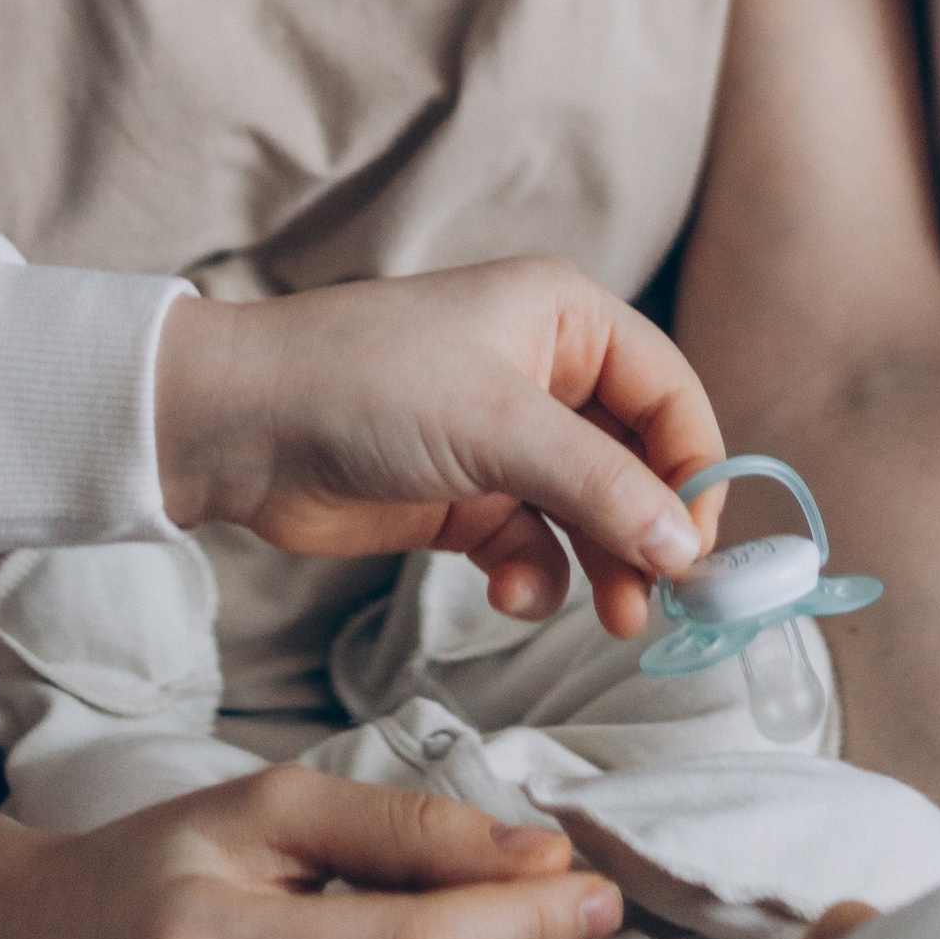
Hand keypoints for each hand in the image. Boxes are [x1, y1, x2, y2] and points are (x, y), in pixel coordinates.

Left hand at [155, 258, 722, 635]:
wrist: (238, 428)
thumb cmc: (365, 387)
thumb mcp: (498, 428)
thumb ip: (601, 487)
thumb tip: (687, 547)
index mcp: (565, 319)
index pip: (670, 395)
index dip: (696, 471)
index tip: (701, 550)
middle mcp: (544, 373)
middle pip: (639, 462)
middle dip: (653, 532)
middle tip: (666, 605)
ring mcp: (503, 440)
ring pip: (591, 513)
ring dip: (605, 566)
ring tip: (612, 619)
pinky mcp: (464, 498)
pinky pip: (534, 545)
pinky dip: (535, 575)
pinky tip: (509, 589)